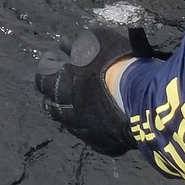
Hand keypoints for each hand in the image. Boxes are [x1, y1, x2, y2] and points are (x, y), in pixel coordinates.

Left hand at [35, 27, 157, 155]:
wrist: (141, 96)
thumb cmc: (116, 62)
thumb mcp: (94, 41)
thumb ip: (76, 44)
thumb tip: (64, 45)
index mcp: (61, 84)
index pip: (42, 78)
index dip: (47, 67)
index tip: (52, 59)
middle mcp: (67, 109)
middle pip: (52, 104)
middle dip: (53, 95)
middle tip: (58, 87)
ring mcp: (84, 128)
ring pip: (69, 123)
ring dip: (69, 113)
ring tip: (74, 106)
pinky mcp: (103, 142)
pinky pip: (92, 135)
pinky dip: (91, 127)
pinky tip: (95, 123)